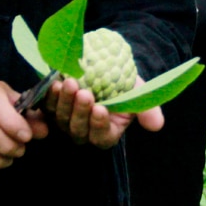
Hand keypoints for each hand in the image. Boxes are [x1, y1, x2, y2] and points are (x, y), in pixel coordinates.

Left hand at [44, 75, 162, 148]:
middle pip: (78, 129)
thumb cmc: (123, 85)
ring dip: (64, 102)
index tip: (102, 109)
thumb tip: (157, 125)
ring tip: (69, 83)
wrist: (104, 69)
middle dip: (80, 111)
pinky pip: (48, 106)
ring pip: (61, 118)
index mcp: (106, 133)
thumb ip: (148, 109)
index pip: (102, 137)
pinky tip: (54, 82)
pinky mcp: (52, 107)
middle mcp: (84, 131)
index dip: (99, 125)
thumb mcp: (138, 94)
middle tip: (84, 93)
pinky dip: (50, 96)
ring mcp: (66, 121)